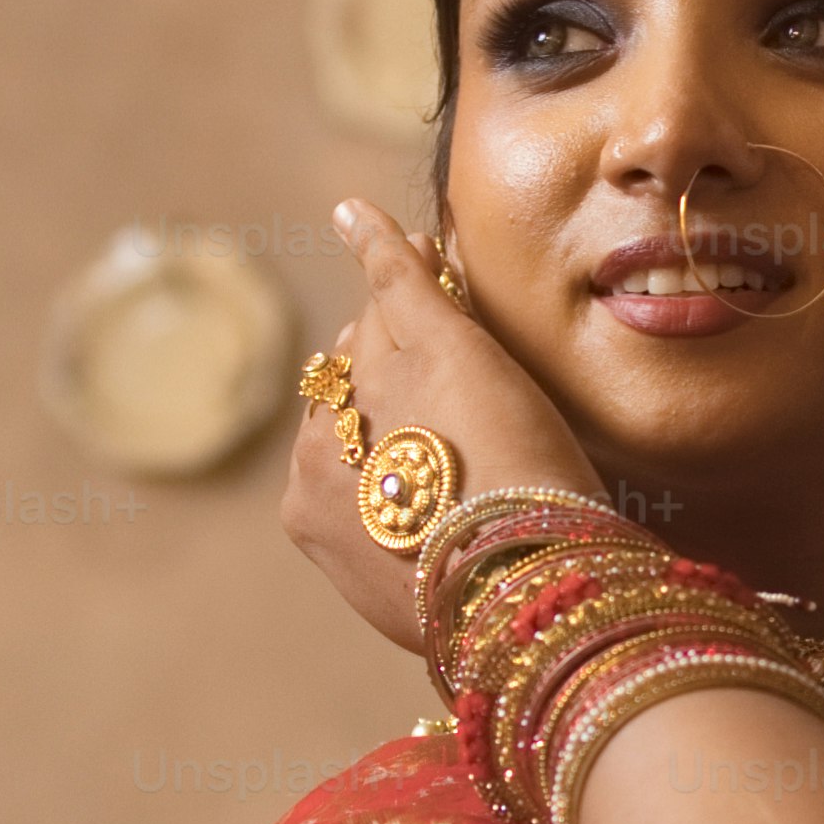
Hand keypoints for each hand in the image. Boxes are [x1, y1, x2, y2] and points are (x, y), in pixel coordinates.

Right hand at [282, 198, 607, 655]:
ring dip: (396, 298)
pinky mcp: (434, 349)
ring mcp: (375, 390)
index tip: (402, 409)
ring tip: (417, 258)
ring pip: (375, 330)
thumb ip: (396, 554)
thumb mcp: (412, 595)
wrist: (512, 599)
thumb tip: (410, 540)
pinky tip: (356, 213)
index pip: (337, 435)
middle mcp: (324, 443)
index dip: (375, 417)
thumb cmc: (480, 611)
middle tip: (418, 337)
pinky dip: (378, 240)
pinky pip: (392, 277)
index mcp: (311, 509)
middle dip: (384, 358)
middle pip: (349, 376)